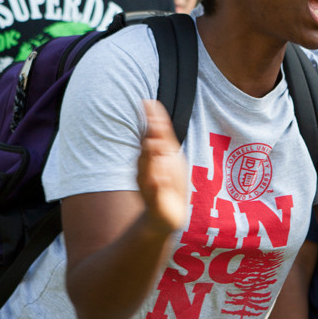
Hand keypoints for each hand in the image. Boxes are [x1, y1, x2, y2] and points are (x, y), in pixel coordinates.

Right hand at [137, 100, 187, 233]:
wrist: (166, 216)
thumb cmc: (167, 184)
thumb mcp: (169, 159)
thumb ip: (162, 139)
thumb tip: (157, 117)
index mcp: (154, 155)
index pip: (152, 133)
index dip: (151, 118)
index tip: (149, 102)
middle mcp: (148, 167)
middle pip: (148, 148)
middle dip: (149, 135)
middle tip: (153, 120)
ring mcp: (150, 184)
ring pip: (148, 168)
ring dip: (150, 157)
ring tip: (152, 143)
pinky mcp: (156, 201)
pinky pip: (155, 192)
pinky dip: (157, 185)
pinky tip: (159, 177)